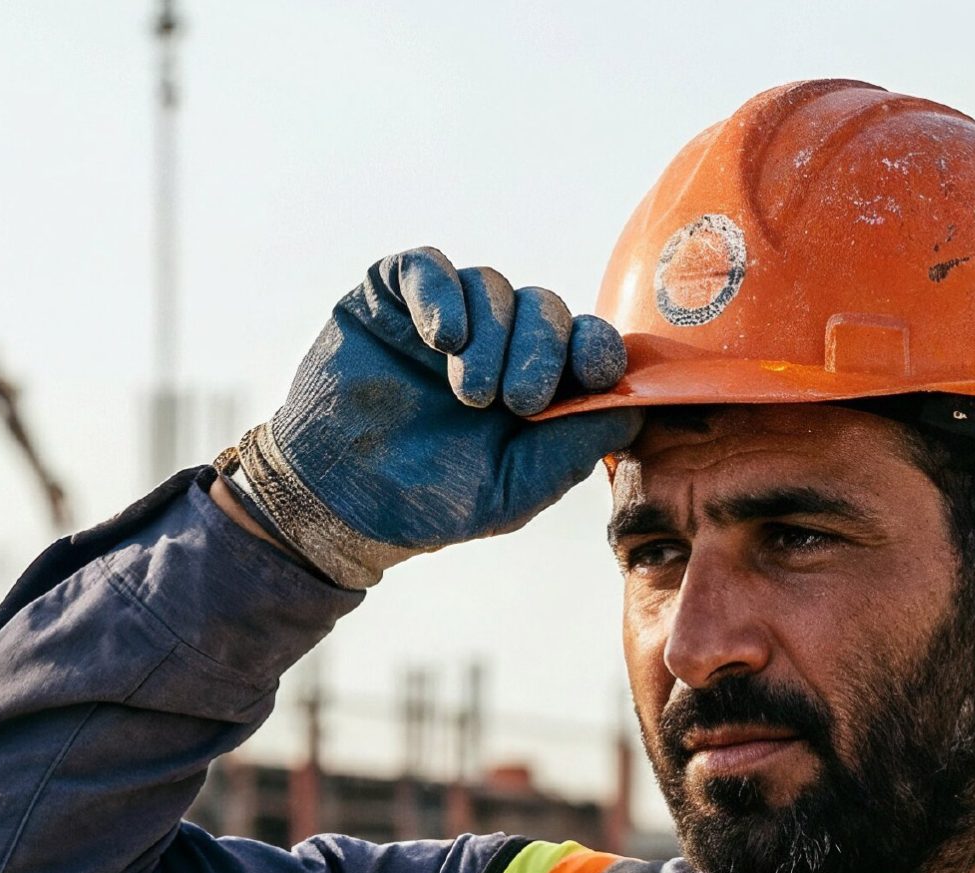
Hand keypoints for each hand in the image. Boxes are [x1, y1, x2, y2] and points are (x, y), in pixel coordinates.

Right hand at [235, 248, 638, 586]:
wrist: (340, 502)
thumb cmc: (431, 500)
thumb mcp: (515, 488)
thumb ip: (572, 447)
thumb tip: (635, 406)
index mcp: (538, 385)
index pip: (586, 342)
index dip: (599, 347)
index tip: (597, 370)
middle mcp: (498, 342)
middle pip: (545, 307)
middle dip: (541, 349)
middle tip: (515, 402)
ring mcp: (445, 315)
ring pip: (491, 285)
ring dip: (491, 335)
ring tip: (468, 392)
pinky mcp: (391, 297)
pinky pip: (427, 267)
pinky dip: (442, 293)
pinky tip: (443, 338)